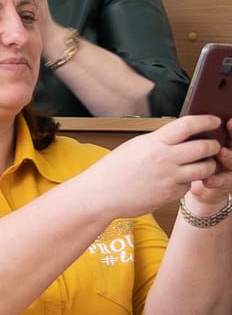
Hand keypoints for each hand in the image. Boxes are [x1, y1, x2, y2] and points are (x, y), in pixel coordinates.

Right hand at [82, 115, 228, 220]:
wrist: (101, 194)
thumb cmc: (113, 170)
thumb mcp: (135, 146)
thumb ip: (158, 142)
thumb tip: (177, 137)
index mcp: (154, 142)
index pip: (188, 125)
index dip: (205, 121)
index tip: (214, 120)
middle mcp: (165, 158)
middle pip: (204, 147)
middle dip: (213, 145)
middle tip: (213, 145)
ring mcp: (170, 177)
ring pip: (205, 168)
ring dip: (208, 165)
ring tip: (202, 163)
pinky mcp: (172, 194)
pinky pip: (189, 185)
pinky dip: (188, 181)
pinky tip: (177, 179)